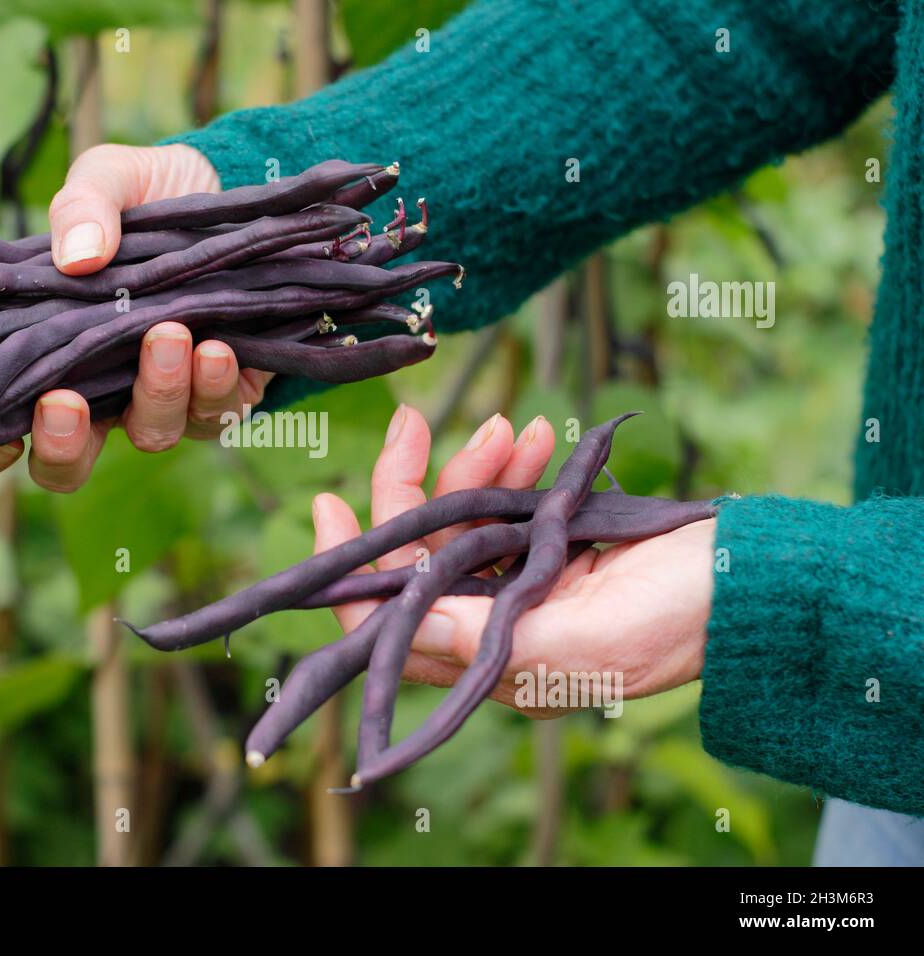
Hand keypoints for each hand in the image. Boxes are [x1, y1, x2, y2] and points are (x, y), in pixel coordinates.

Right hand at [0, 143, 272, 490]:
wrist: (230, 185)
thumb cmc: (146, 197)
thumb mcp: (107, 180)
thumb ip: (83, 207)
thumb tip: (80, 254)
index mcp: (50, 355)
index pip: (2, 428)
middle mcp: (100, 394)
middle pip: (67, 463)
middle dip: (62, 445)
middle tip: (64, 402)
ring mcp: (161, 399)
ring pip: (150, 435)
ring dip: (155, 393)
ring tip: (166, 333)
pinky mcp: (223, 392)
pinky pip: (216, 412)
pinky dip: (214, 384)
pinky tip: (216, 346)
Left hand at [311, 406, 715, 716]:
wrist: (759, 586)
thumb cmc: (683, 619)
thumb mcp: (583, 639)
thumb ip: (489, 640)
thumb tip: (399, 628)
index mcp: (491, 664)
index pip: (389, 623)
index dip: (349, 569)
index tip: (328, 503)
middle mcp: (497, 630)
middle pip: (418, 559)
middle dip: (414, 488)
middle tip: (415, 422)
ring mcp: (526, 591)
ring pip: (463, 524)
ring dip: (473, 468)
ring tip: (512, 424)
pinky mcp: (558, 556)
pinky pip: (510, 509)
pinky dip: (513, 471)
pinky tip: (535, 435)